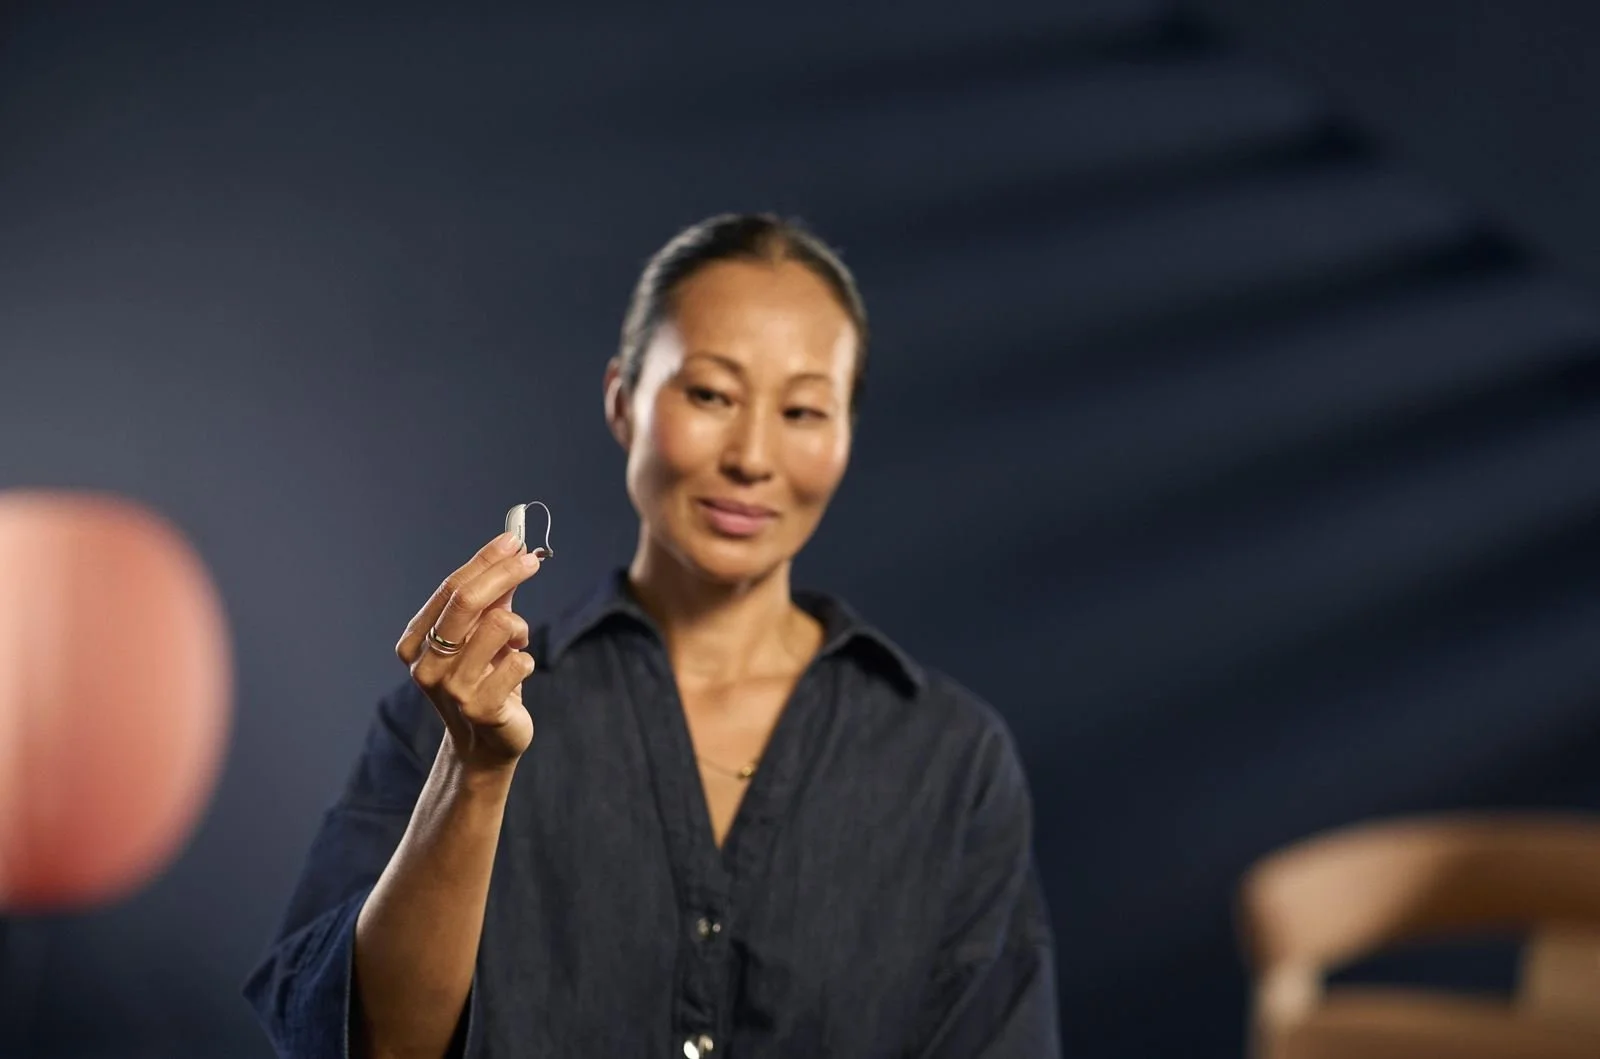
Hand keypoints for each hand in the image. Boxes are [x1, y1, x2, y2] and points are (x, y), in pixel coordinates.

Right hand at [396, 532, 542, 771]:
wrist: (486, 741)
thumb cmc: (484, 678)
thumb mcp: (481, 635)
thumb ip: (492, 597)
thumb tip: (513, 550)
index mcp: (416, 642)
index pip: (452, 587)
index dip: (486, 560)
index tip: (515, 540)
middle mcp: (426, 664)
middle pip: (468, 600)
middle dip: (505, 572)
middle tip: (533, 560)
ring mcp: (451, 688)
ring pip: (500, 625)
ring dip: (519, 630)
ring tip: (513, 648)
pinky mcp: (481, 708)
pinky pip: (521, 660)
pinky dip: (526, 661)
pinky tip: (514, 676)